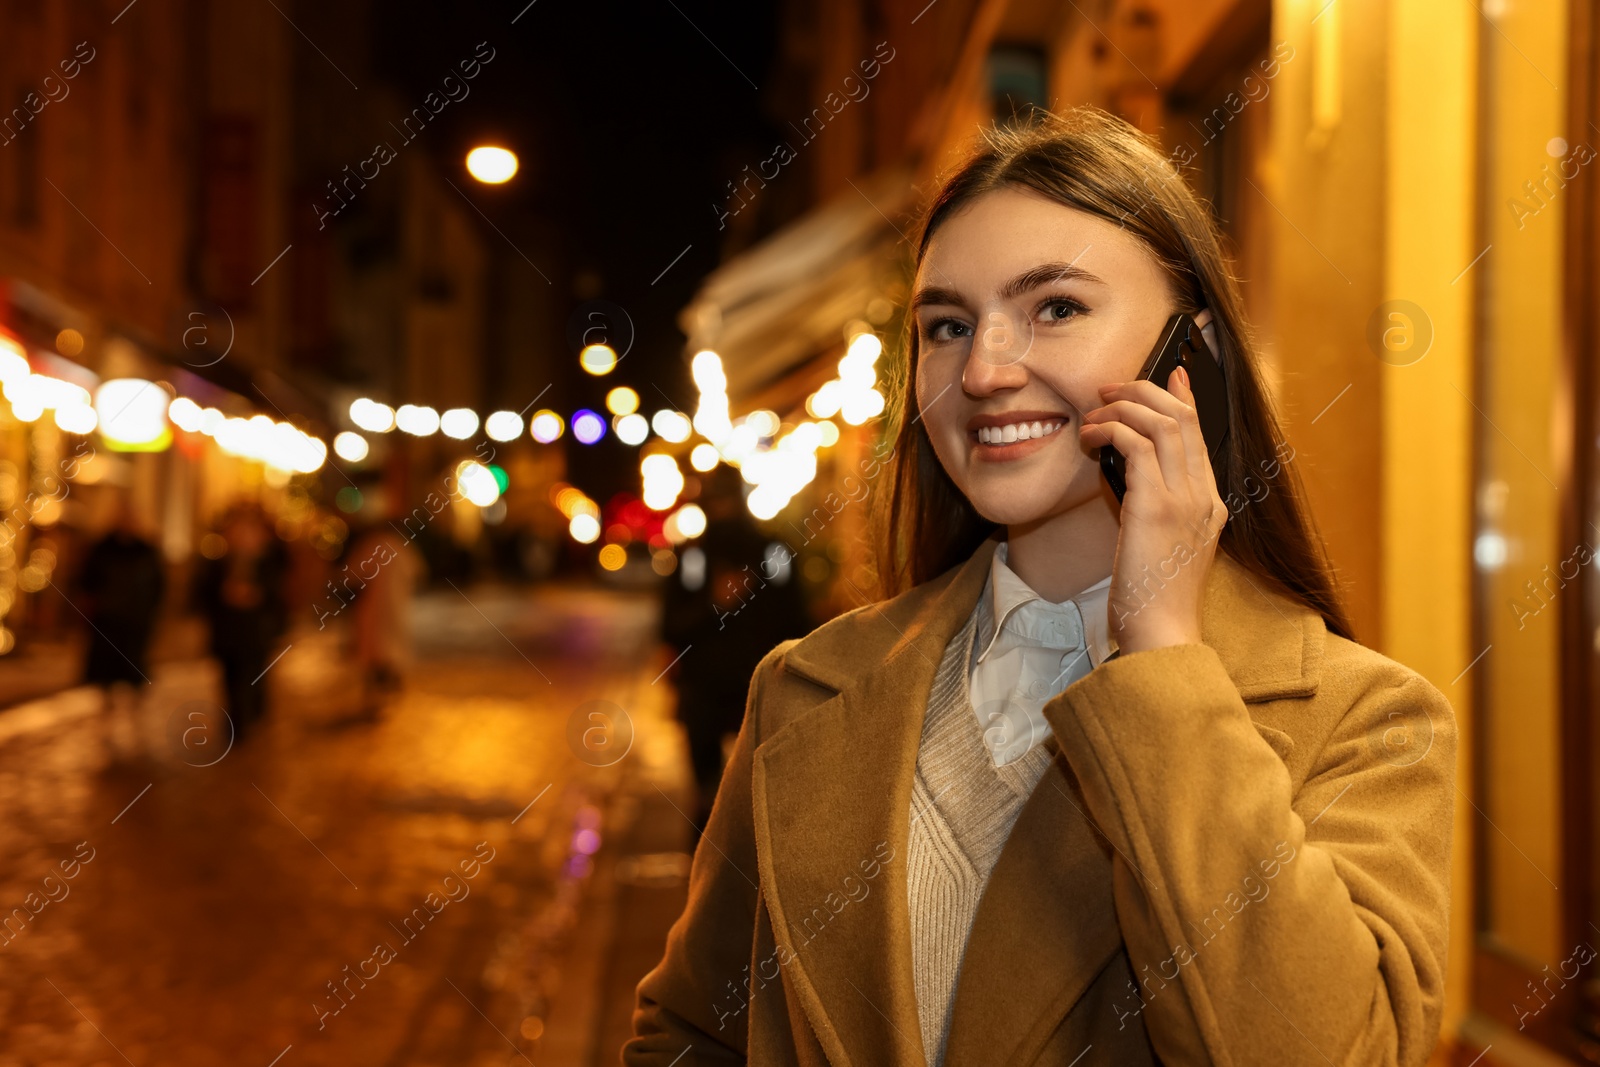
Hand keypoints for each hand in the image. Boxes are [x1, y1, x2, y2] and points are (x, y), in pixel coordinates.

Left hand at [1078, 366, 1227, 653]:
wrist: (1162, 632)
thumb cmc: (1153, 598)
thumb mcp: (1160, 546)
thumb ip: (1154, 507)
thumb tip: (1126, 474)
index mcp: (1209, 505)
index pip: (1200, 436)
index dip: (1184, 399)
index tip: (1170, 374)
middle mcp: (1203, 496)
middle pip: (1183, 418)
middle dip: (1144, 392)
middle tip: (1111, 389)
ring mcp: (1184, 499)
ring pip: (1160, 423)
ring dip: (1121, 409)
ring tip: (1093, 414)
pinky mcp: (1155, 506)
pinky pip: (1134, 445)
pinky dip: (1109, 431)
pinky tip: (1089, 439)